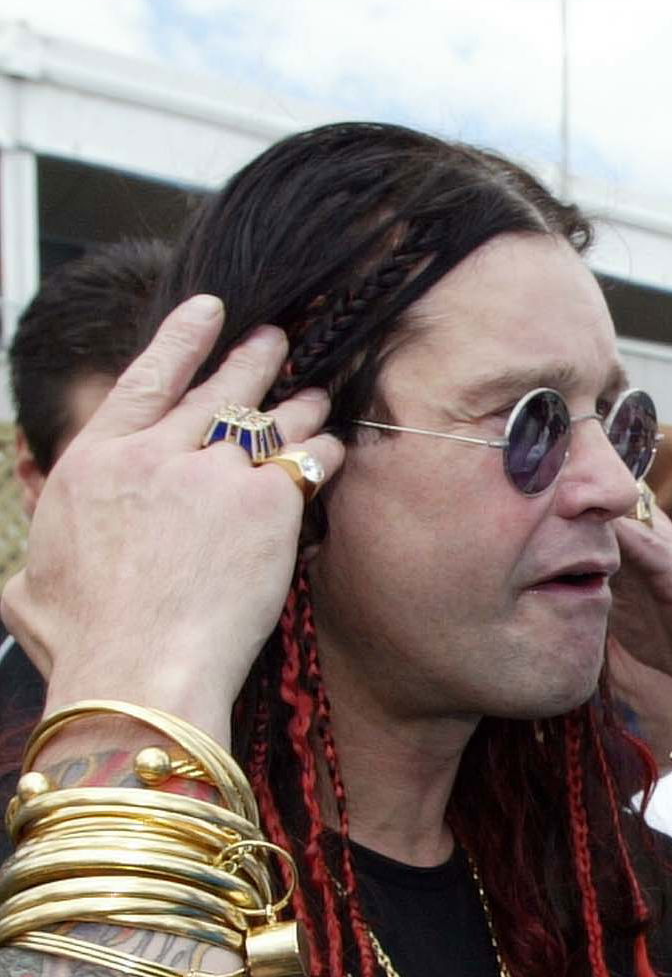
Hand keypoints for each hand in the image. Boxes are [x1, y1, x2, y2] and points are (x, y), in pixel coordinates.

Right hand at [0, 298, 340, 738]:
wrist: (137, 665)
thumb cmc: (82, 641)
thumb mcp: (30, 589)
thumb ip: (38, 566)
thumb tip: (29, 580)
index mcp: (93, 463)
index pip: (143, 383)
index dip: (181, 341)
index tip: (208, 311)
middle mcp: (153, 456)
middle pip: (215, 392)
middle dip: (250, 360)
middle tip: (275, 339)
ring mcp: (211, 474)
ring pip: (268, 422)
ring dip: (296, 404)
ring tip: (316, 393)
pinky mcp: (263, 504)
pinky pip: (307, 462)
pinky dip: (324, 452)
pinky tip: (336, 448)